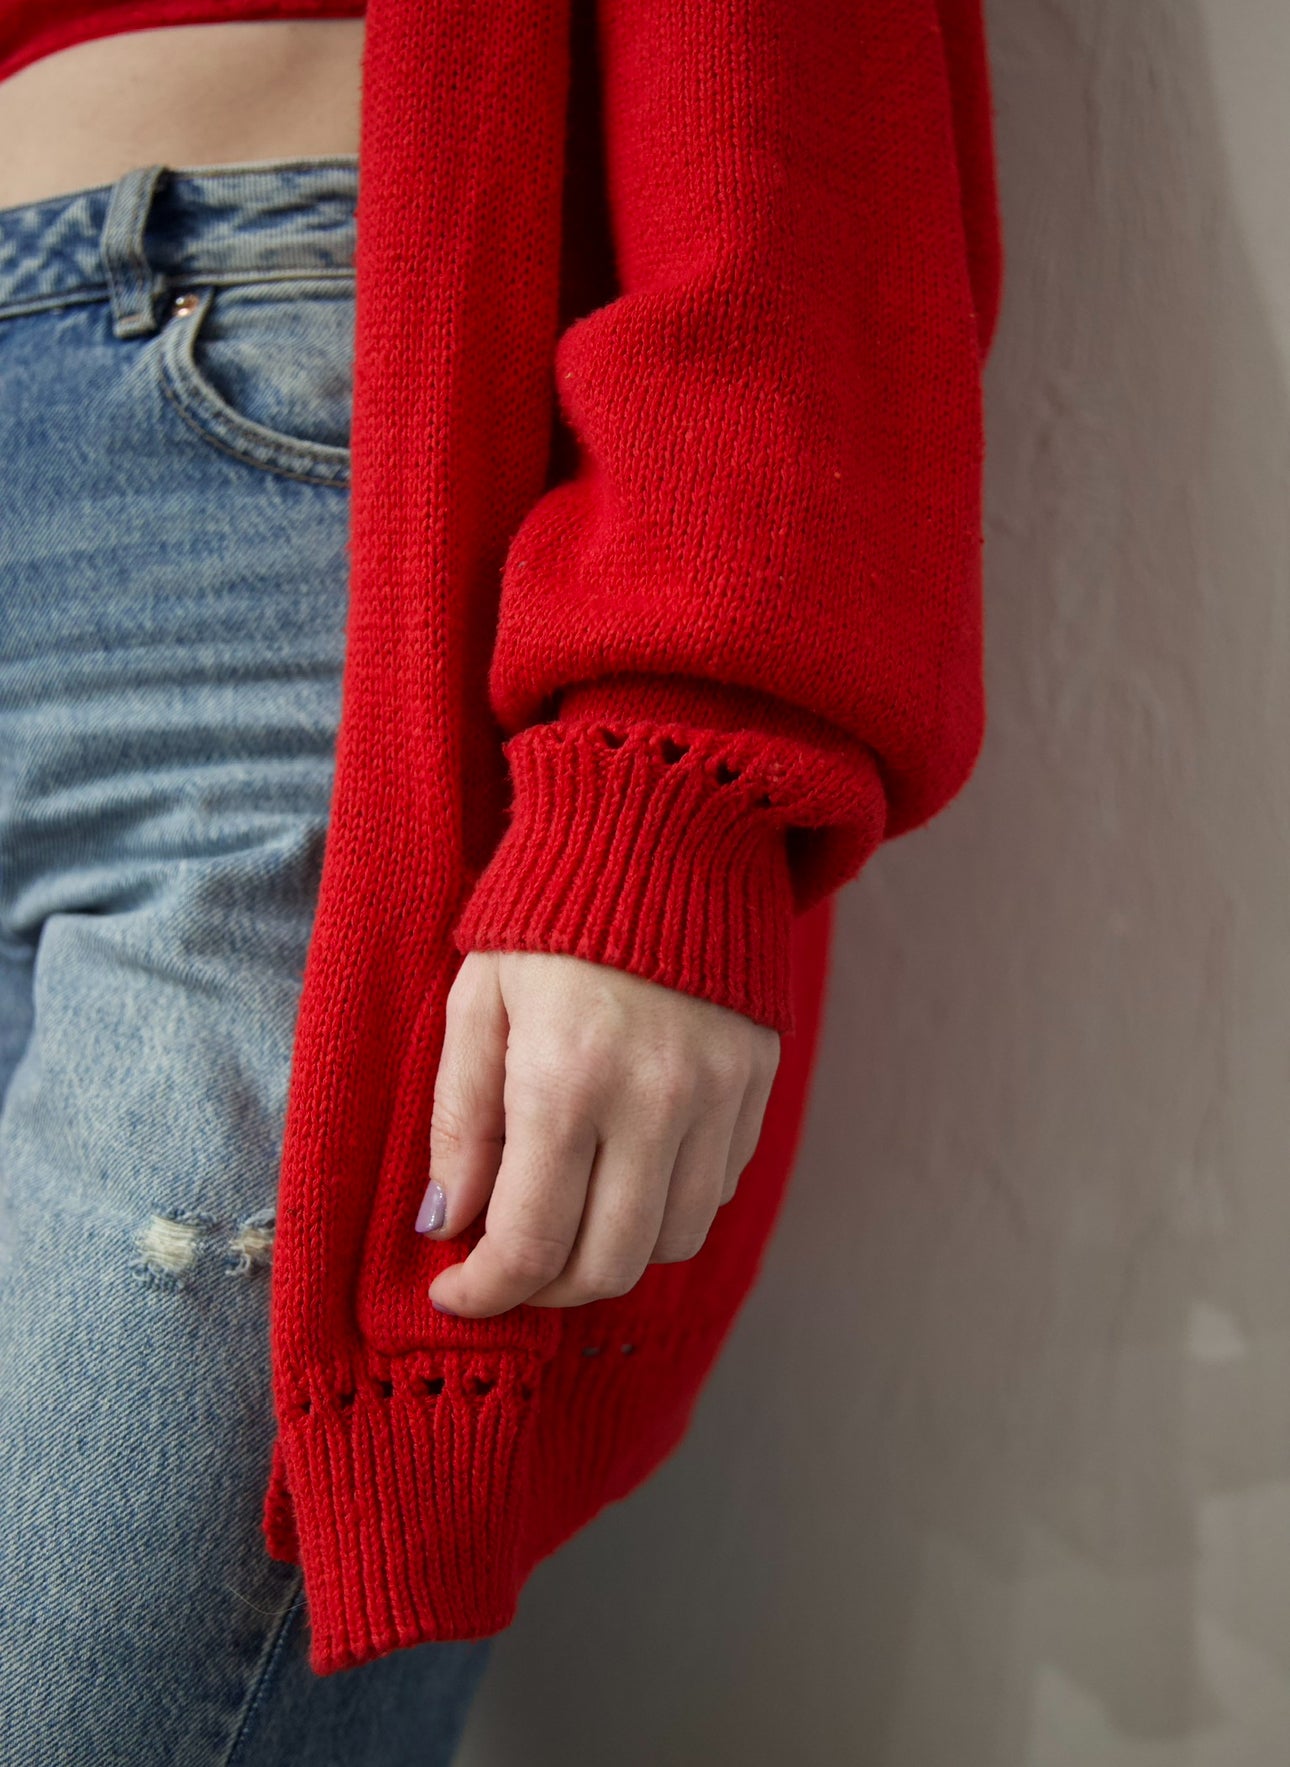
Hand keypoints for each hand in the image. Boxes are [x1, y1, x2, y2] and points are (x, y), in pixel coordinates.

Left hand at [417, 949, 780, 1317]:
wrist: (665, 829)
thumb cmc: (548, 914)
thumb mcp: (476, 1001)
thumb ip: (459, 1121)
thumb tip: (446, 1224)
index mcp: (564, 1079)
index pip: (529, 1242)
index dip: (484, 1293)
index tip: (456, 1294)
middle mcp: (653, 1101)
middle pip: (608, 1265)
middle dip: (545, 1290)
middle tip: (509, 1270)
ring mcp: (719, 1097)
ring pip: (672, 1243)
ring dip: (610, 1256)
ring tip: (567, 1224)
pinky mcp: (759, 1085)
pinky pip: (715, 1192)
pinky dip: (665, 1208)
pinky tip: (625, 1171)